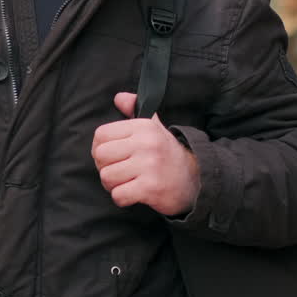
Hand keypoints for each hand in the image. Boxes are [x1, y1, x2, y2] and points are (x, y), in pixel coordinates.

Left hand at [91, 93, 200, 216]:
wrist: (196, 179)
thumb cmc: (167, 153)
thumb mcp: (154, 127)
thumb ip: (135, 110)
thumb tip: (119, 97)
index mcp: (143, 126)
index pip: (101, 134)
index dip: (99, 148)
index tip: (111, 156)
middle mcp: (146, 143)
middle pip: (101, 155)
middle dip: (104, 168)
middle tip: (118, 172)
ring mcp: (149, 165)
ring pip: (107, 176)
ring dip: (113, 185)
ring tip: (126, 183)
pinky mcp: (151, 187)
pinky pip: (118, 195)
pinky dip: (121, 198)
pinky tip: (133, 194)